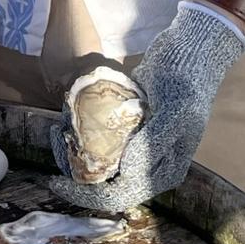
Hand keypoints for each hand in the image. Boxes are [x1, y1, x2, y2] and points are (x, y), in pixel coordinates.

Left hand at [50, 4, 244, 214]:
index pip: (122, 195)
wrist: (188, 48)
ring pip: (100, 162)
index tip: (58, 182)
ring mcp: (137, 144)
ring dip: (74, 153)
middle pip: (107, 182)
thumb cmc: (186, 80)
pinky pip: (100, 139)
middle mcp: (149, 164)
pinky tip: (65, 121)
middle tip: (55, 144)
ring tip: (57, 132)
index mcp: (164, 171)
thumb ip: (153, 143)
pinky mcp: (126, 125)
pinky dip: (81, 134)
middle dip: (76, 172)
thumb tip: (127, 172)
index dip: (89, 195)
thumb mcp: (175, 111)